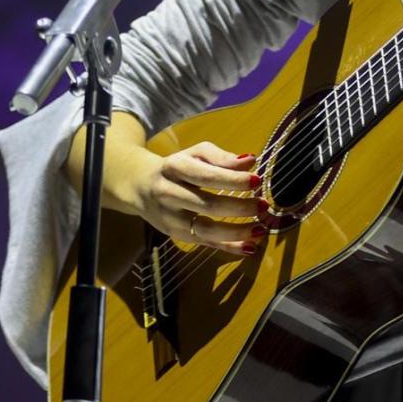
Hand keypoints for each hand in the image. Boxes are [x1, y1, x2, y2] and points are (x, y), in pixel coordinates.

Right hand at [127, 143, 263, 255]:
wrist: (138, 186)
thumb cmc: (176, 168)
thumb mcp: (195, 154)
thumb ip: (222, 157)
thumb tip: (249, 161)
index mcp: (175, 168)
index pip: (206, 176)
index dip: (232, 179)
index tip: (257, 180)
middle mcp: (169, 194)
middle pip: (206, 205)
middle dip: (238, 207)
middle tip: (263, 205)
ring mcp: (170, 218)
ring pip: (204, 230)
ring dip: (235, 232)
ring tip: (260, 229)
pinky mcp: (175, 234)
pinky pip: (204, 243)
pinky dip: (227, 247)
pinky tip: (248, 247)